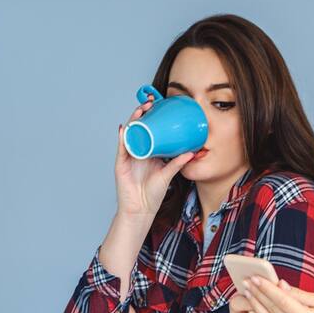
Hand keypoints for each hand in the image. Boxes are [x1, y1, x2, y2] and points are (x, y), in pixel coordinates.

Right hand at [114, 98, 194, 218]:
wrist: (140, 211)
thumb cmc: (152, 195)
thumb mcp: (168, 175)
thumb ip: (177, 163)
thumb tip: (192, 152)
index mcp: (149, 151)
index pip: (150, 129)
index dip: (153, 116)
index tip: (160, 104)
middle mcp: (138, 151)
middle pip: (139, 127)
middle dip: (143, 113)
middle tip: (151, 102)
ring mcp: (128, 156)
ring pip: (130, 133)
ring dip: (134, 120)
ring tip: (140, 110)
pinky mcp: (121, 164)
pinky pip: (121, 148)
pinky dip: (122, 138)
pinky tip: (125, 128)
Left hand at [242, 277, 313, 312]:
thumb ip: (298, 295)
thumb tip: (278, 284)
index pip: (282, 302)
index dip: (266, 288)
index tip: (254, 277)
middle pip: (272, 312)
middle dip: (257, 295)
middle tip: (246, 281)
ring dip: (255, 307)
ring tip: (247, 292)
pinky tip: (254, 310)